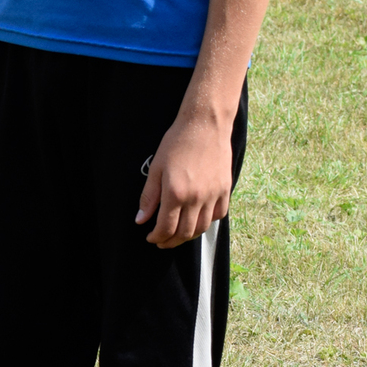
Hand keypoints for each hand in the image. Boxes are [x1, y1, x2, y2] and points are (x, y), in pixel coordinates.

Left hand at [136, 105, 232, 246]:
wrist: (205, 125)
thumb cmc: (177, 143)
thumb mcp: (156, 168)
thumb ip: (149, 197)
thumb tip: (141, 220)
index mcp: (176, 193)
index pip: (166, 227)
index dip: (157, 237)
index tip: (151, 238)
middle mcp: (196, 198)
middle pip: (185, 233)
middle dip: (171, 241)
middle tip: (162, 241)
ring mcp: (213, 195)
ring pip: (202, 228)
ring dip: (189, 235)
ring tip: (178, 233)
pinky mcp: (225, 190)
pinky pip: (218, 215)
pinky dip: (207, 222)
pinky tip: (197, 219)